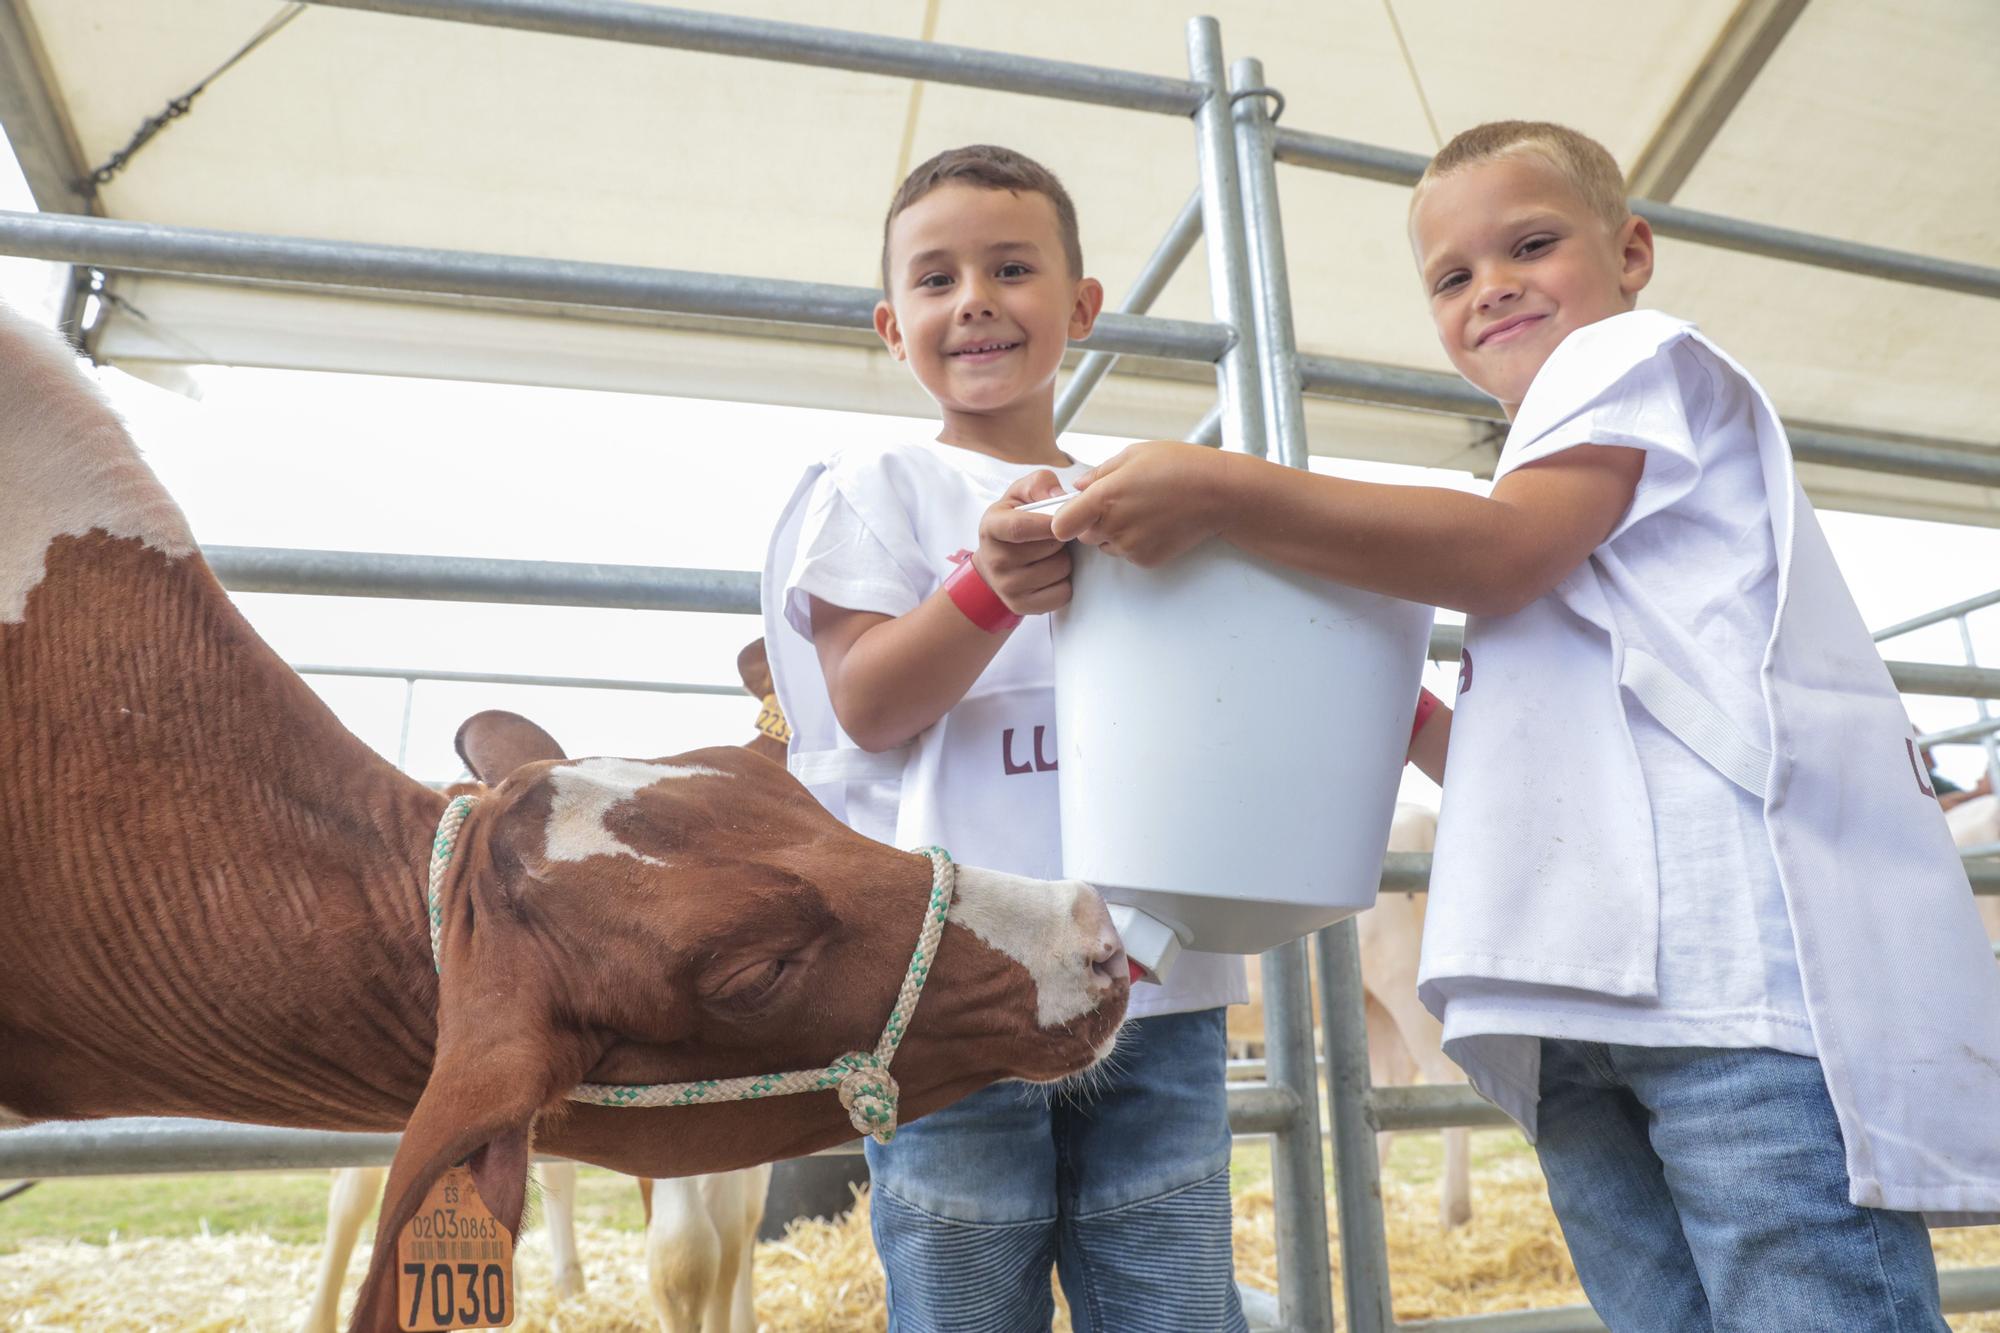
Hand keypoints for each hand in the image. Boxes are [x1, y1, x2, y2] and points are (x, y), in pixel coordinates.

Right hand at [975, 469, 1072, 614]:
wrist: (993, 565)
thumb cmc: (1013, 523)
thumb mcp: (1020, 495)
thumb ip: (1039, 484)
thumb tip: (1060, 497)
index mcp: (991, 527)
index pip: (1020, 527)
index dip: (1048, 523)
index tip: (1065, 518)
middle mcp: (995, 559)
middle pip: (1049, 548)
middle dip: (1062, 538)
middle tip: (1054, 536)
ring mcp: (1007, 587)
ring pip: (1059, 570)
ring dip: (1064, 560)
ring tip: (1051, 554)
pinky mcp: (1021, 606)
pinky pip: (1062, 594)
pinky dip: (1064, 583)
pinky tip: (1052, 574)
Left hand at [1049, 441, 1233, 567]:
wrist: (1220, 494)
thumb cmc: (1179, 466)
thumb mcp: (1134, 455)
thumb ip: (1099, 473)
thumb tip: (1078, 486)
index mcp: (1105, 497)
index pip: (1060, 525)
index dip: (1061, 519)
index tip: (1071, 512)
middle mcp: (1114, 526)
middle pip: (1082, 535)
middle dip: (1091, 522)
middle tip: (1119, 502)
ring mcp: (1131, 547)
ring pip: (1105, 546)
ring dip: (1113, 533)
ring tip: (1142, 510)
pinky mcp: (1146, 560)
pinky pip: (1127, 555)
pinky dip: (1134, 543)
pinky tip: (1155, 523)